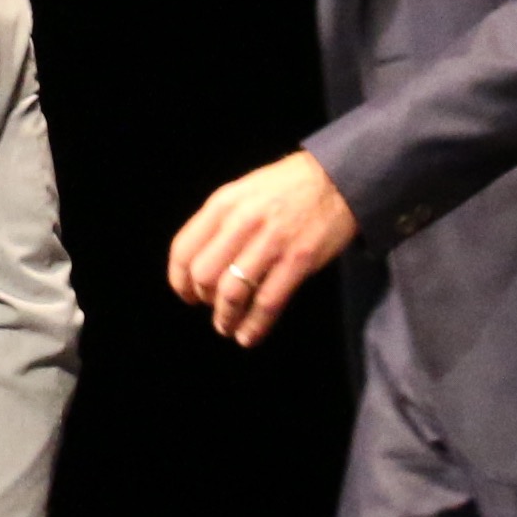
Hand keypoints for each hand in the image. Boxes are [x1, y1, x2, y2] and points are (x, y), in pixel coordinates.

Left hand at [167, 151, 356, 349]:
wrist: (337, 179)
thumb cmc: (287, 186)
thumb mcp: (243, 191)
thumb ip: (219, 222)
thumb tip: (198, 263)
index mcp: (222, 204)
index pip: (183, 250)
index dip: (179, 281)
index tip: (186, 295)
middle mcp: (241, 222)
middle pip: (203, 275)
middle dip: (203, 299)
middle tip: (212, 308)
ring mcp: (270, 242)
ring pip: (232, 293)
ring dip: (225, 318)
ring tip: (227, 327)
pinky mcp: (297, 261)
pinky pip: (267, 302)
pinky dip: (254, 325)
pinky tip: (248, 336)